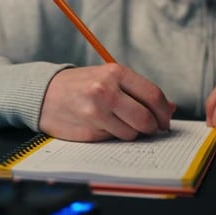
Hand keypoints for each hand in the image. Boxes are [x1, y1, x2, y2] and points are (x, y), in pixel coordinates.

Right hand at [39, 63, 175, 141]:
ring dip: (132, 133)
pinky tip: (103, 126)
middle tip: (150, 129)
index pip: (153, 95)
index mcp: (115, 73)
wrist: (44, 94)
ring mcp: (96, 112)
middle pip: (146, 118)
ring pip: (131, 134)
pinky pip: (114, 140)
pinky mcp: (88, 131)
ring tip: (118, 123)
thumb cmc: (82, 86)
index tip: (166, 121)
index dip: (164, 112)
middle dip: (152, 128)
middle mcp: (105, 91)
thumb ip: (139, 92)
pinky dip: (114, 137)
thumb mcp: (109, 78)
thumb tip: (171, 108)